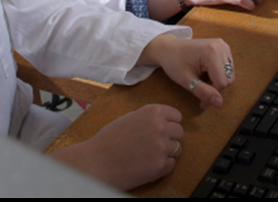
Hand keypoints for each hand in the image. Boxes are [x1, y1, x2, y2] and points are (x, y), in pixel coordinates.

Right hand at [50, 104, 182, 190]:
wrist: (97, 161)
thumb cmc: (109, 140)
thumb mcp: (129, 118)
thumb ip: (148, 118)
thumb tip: (165, 121)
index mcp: (152, 111)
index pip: (177, 116)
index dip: (170, 123)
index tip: (165, 129)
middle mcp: (160, 126)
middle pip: (179, 132)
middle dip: (170, 138)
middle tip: (156, 144)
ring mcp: (161, 146)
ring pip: (177, 148)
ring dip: (167, 152)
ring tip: (150, 154)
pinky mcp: (160, 165)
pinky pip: (171, 164)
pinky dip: (163, 166)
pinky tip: (148, 164)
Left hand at [139, 34, 234, 108]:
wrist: (169, 48)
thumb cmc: (174, 62)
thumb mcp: (186, 80)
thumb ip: (203, 92)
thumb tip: (219, 103)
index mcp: (211, 51)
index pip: (222, 82)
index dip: (213, 95)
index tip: (201, 101)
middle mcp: (220, 46)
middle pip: (229, 79)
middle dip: (216, 89)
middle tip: (200, 91)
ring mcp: (223, 46)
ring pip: (229, 75)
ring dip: (217, 82)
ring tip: (201, 81)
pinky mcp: (223, 48)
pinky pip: (228, 68)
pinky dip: (218, 75)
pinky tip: (206, 74)